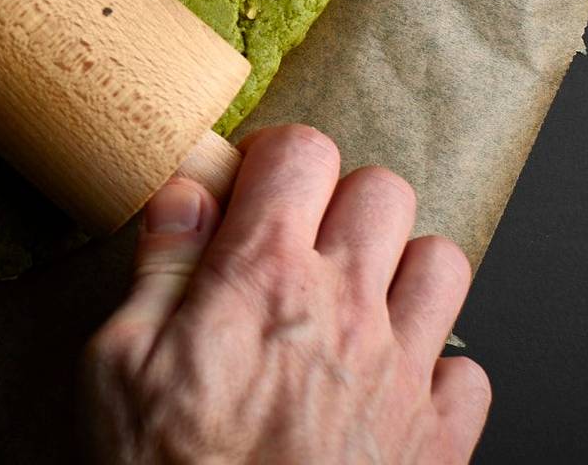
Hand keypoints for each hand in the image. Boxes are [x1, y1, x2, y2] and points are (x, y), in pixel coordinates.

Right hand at [82, 126, 490, 462]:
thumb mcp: (116, 365)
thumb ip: (160, 266)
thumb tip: (182, 190)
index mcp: (262, 277)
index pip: (302, 152)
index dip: (273, 159)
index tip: (251, 189)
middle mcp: (347, 311)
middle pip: (383, 191)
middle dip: (337, 201)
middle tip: (295, 242)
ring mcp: (402, 375)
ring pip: (445, 262)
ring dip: (399, 269)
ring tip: (351, 300)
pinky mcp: (437, 442)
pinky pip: (470, 369)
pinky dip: (435, 368)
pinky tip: (383, 386)